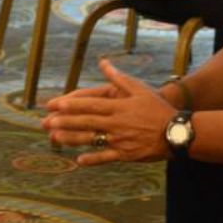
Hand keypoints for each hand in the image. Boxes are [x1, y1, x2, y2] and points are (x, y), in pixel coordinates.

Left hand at [42, 59, 175, 165]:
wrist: (177, 132)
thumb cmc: (158, 109)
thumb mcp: (140, 89)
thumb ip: (119, 78)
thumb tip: (103, 63)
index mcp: (118, 107)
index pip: (89, 104)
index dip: (70, 104)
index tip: (54, 104)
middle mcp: (116, 123)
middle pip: (85, 122)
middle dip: (63, 122)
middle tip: (45, 122)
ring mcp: (120, 140)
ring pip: (91, 139)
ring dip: (71, 139)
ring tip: (54, 138)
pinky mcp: (126, 154)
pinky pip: (106, 158)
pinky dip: (92, 159)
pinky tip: (78, 160)